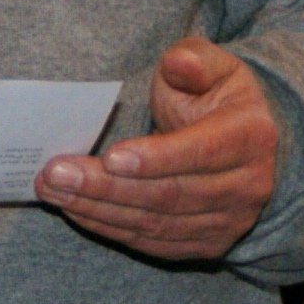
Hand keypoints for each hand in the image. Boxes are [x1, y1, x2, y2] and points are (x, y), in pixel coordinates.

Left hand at [35, 38, 279, 262]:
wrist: (251, 145)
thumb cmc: (219, 97)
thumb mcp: (215, 65)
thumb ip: (194, 60)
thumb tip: (178, 64)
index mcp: (250, 136)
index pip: (200, 152)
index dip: (155, 158)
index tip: (109, 156)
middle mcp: (246, 186)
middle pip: (168, 193)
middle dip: (105, 186)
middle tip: (55, 174)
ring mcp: (228, 222)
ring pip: (155, 222)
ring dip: (97, 209)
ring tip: (52, 190)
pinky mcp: (207, 243)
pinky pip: (152, 241)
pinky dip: (110, 227)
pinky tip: (76, 210)